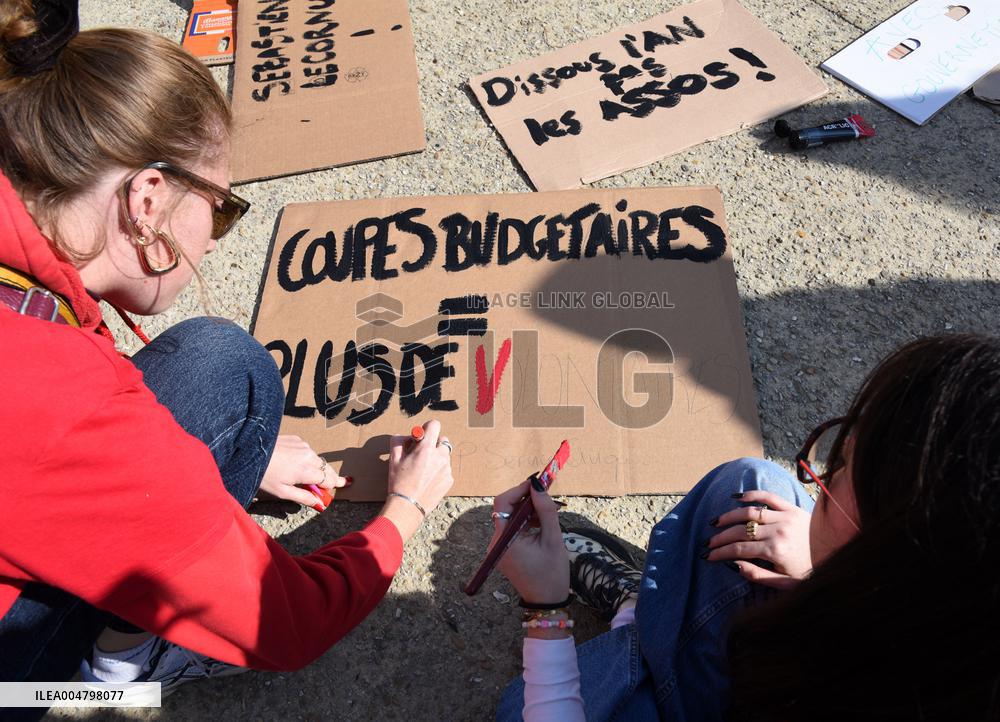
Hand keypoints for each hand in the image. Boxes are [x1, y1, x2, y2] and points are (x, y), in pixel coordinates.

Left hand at [259, 435, 348, 506]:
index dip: (336, 484)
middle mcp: (309, 456)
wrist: (249, 450)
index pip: (329, 479)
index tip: (345, 484)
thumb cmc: (264, 474)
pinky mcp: (297, 439)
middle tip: (332, 483)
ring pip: (317, 459)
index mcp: (306, 471)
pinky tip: (295, 463)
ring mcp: (304, 446)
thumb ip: (303, 497)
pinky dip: (307, 458)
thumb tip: (319, 504)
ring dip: (317, 468)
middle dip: (330, 476)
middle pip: (326, 468)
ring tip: (308, 476)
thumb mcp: (282, 492)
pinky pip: (308, 451)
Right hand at [380, 420, 453, 540]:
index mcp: (426, 449)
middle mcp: (440, 456)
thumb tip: (406, 436)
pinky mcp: (449, 480)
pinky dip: (439, 471)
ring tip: (424, 469)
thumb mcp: (393, 459)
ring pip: (445, 455)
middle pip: (443, 439)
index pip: (435, 425)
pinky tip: (428, 479)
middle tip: (422, 453)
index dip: (427, 428)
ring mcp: (446, 469)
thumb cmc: (399, 482)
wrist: (408, 506)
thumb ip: (399, 441)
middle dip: (433, 443)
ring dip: (437, 457)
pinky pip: (446, 469)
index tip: (422, 436)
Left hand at [493, 480, 569, 605]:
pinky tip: (542, 524)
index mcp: (505, 540)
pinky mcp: (505, 550)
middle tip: (547, 494)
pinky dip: (526, 522)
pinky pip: (513, 528)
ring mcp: (499, 547)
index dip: (519, 489)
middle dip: (526, 499)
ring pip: (511, 517)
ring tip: (549, 513)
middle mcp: (496, 542)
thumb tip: (538, 485)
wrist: (546, 602)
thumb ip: (546, 510)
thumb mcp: (553, 540)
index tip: (537, 483)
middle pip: (506, 509)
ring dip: (528, 511)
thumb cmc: (551, 574)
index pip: (502, 503)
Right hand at [704, 490, 811, 589]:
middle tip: (708, 542)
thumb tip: (732, 565)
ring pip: (750, 512)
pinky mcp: (793, 508)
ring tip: (715, 522)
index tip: (708, 555)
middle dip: (720, 537)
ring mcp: (785, 517)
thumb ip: (758, 575)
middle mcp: (778, 531)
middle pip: (740, 531)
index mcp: (775, 551)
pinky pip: (768, 497)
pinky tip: (736, 497)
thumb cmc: (810, 573)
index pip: (739, 549)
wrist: (837, 558)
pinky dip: (751, 494)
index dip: (721, 552)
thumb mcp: (784, 584)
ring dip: (729, 516)